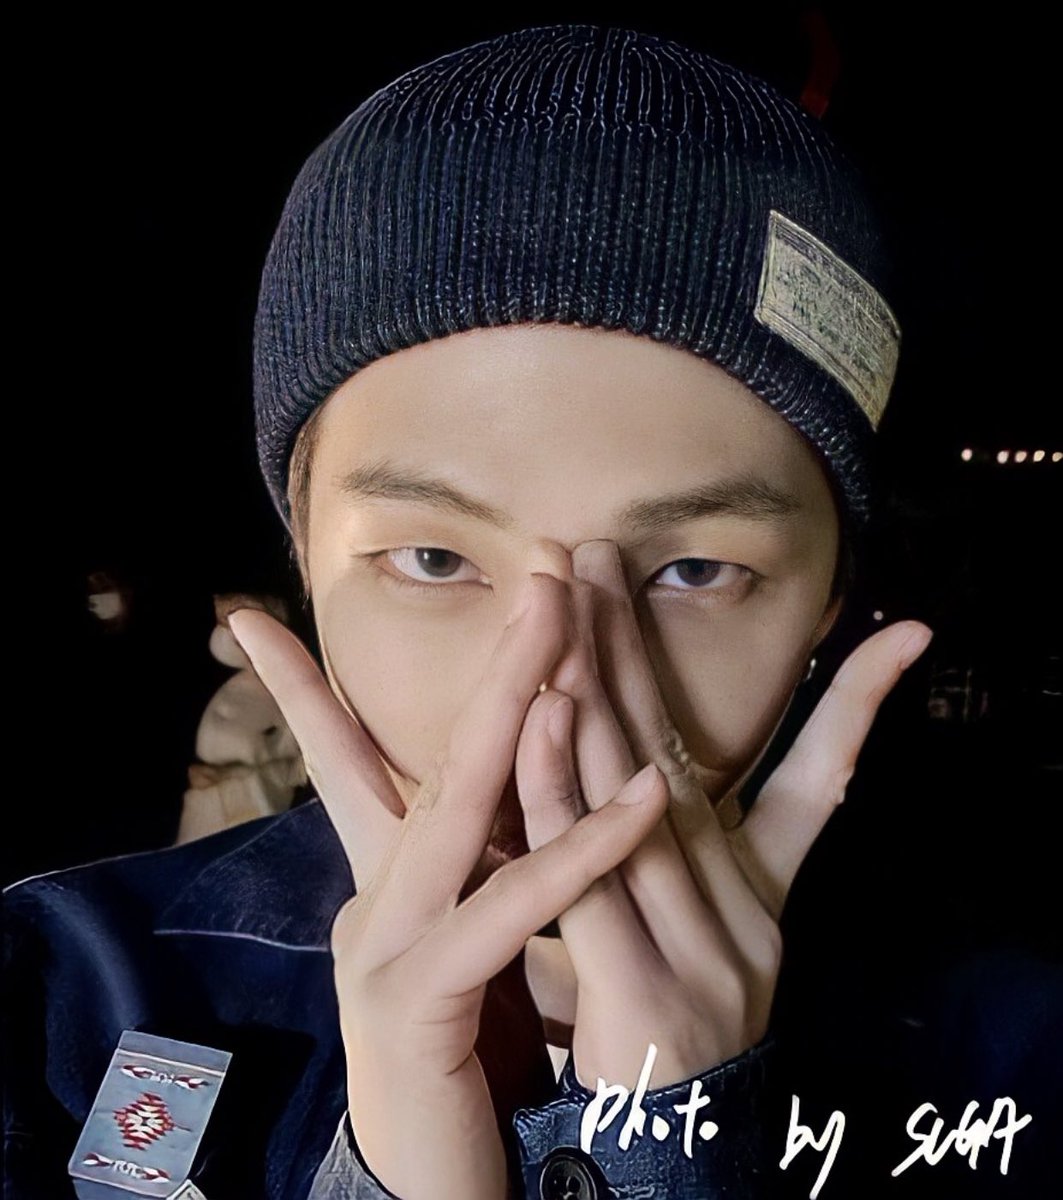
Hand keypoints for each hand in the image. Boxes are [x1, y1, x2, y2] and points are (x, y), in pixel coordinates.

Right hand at [227, 575, 668, 1199]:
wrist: (426, 1175)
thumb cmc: (458, 1052)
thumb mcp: (463, 942)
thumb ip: (478, 868)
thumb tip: (497, 802)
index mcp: (390, 880)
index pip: (344, 761)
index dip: (298, 688)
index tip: (250, 618)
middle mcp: (376, 896)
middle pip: (439, 756)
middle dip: (495, 661)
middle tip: (539, 571)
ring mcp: (389, 942)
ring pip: (461, 806)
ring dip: (521, 710)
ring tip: (570, 627)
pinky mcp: (421, 998)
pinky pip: (512, 909)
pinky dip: (577, 847)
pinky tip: (646, 791)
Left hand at [519, 540, 933, 1091]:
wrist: (664, 1150)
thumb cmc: (664, 1025)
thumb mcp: (702, 934)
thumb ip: (688, 849)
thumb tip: (665, 773)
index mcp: (762, 891)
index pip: (795, 766)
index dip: (788, 678)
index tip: (715, 595)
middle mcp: (745, 913)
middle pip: (680, 756)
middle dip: (630, 646)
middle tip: (590, 551)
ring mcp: (703, 953)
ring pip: (636, 800)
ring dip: (596, 689)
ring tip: (567, 598)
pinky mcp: (643, 994)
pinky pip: (592, 879)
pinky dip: (562, 793)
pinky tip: (538, 715)